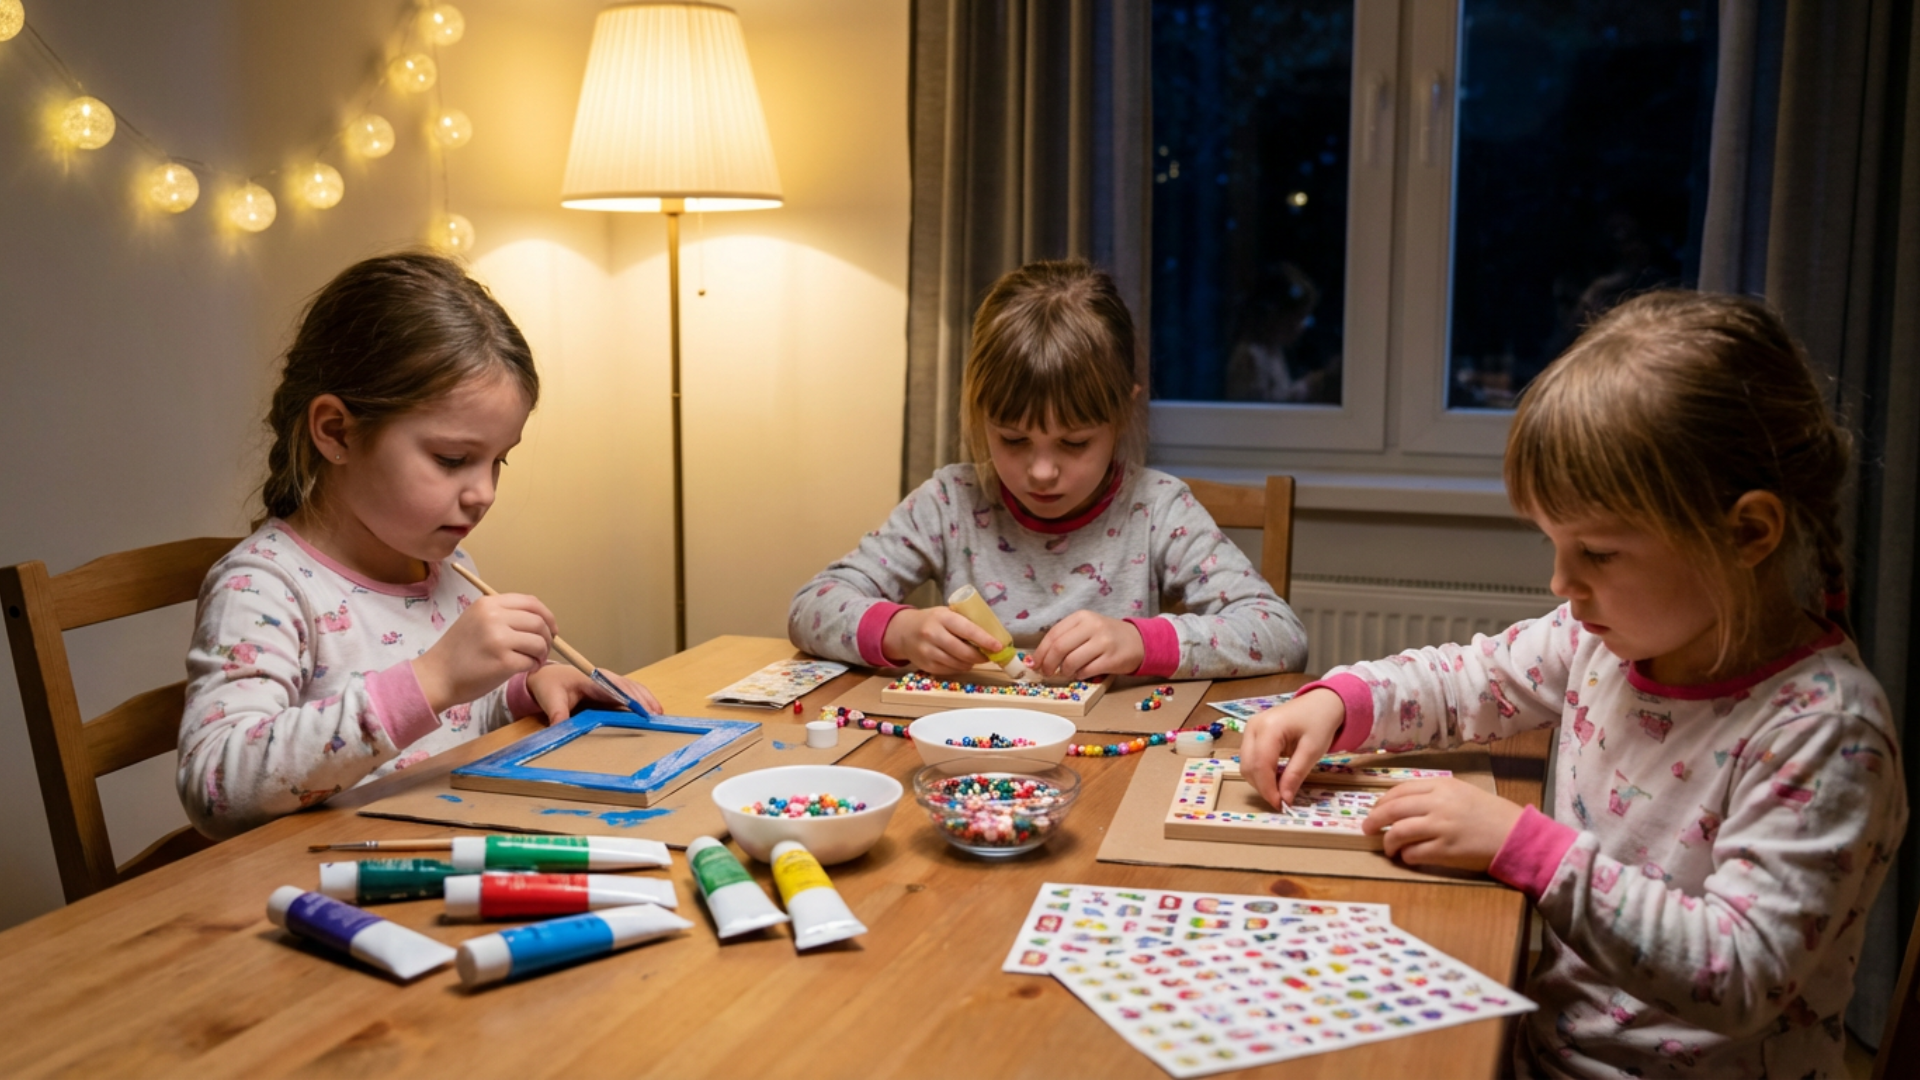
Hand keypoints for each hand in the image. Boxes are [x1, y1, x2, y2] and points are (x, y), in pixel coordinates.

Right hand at [412, 593, 554, 712]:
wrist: (436, 676)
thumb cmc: (457, 652)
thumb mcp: (476, 620)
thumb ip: (502, 615)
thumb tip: (539, 620)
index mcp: (488, 604)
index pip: (531, 602)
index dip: (547, 616)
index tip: (551, 629)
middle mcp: (494, 617)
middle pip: (539, 621)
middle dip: (548, 637)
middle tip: (543, 650)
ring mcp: (499, 639)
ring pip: (539, 642)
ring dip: (542, 653)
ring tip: (534, 661)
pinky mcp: (504, 662)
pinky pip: (531, 661)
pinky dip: (533, 666)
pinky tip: (524, 670)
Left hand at [526, 665, 663, 724]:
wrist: (547, 676)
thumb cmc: (550, 685)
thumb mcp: (550, 699)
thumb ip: (557, 714)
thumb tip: (560, 730)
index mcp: (592, 679)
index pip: (615, 688)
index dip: (630, 698)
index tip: (641, 710)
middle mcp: (605, 679)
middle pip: (630, 687)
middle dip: (644, 701)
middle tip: (657, 717)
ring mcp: (610, 683)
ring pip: (634, 689)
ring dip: (647, 700)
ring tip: (660, 716)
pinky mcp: (611, 690)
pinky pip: (631, 693)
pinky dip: (644, 700)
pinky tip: (652, 711)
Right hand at [882, 607, 1002, 673]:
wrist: (903, 632)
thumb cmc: (931, 620)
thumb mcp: (946, 613)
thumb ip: (965, 621)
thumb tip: (992, 633)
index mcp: (942, 617)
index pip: (967, 630)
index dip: (985, 640)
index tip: (998, 646)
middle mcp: (933, 634)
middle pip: (963, 652)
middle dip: (980, 656)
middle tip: (989, 655)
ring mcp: (928, 652)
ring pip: (958, 664)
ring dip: (971, 663)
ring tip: (975, 657)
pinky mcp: (926, 665)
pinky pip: (950, 670)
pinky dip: (959, 667)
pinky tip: (961, 661)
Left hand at [1030, 611, 1144, 679]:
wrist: (1138, 641)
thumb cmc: (1106, 636)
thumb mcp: (1086, 628)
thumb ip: (1065, 638)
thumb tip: (1039, 658)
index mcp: (1082, 617)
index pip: (1053, 634)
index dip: (1040, 652)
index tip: (1034, 663)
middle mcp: (1092, 626)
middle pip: (1059, 647)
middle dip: (1048, 664)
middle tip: (1046, 673)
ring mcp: (1103, 642)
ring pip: (1071, 661)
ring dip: (1065, 671)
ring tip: (1068, 672)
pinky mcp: (1111, 658)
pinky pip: (1086, 671)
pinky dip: (1079, 675)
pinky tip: (1082, 673)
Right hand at [1241, 688, 1346, 808]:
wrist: (1320, 703)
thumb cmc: (1319, 723)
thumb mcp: (1312, 751)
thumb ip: (1295, 775)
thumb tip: (1284, 800)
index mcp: (1268, 728)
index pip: (1260, 765)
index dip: (1268, 789)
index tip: (1281, 806)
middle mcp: (1253, 727)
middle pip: (1248, 766)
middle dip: (1263, 787)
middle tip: (1282, 801)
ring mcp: (1249, 729)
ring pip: (1246, 764)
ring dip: (1260, 781)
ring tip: (1280, 789)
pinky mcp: (1251, 733)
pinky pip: (1250, 758)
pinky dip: (1260, 772)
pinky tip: (1275, 777)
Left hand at [1363, 778, 1523, 872]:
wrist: (1515, 834)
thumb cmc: (1489, 813)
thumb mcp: (1462, 792)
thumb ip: (1434, 794)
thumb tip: (1402, 805)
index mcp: (1443, 785)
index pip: (1401, 790)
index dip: (1383, 801)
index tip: (1376, 809)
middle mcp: (1439, 803)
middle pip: (1394, 809)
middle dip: (1375, 819)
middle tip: (1367, 829)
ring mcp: (1442, 827)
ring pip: (1400, 832)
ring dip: (1388, 842)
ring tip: (1388, 848)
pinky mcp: (1446, 850)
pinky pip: (1415, 853)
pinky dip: (1406, 856)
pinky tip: (1407, 857)